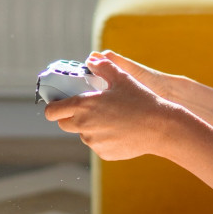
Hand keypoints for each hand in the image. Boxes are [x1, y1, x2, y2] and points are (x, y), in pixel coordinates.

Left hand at [44, 57, 176, 160]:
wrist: (160, 127)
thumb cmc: (140, 100)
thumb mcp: (121, 78)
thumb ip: (103, 66)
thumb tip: (92, 59)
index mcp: (83, 106)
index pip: (52, 111)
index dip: (53, 107)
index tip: (60, 104)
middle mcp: (84, 126)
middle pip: (64, 124)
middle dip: (71, 116)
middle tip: (88, 109)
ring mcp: (93, 142)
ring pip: (83, 134)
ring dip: (90, 127)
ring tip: (111, 118)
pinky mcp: (104, 154)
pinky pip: (98, 145)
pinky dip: (104, 138)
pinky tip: (120, 130)